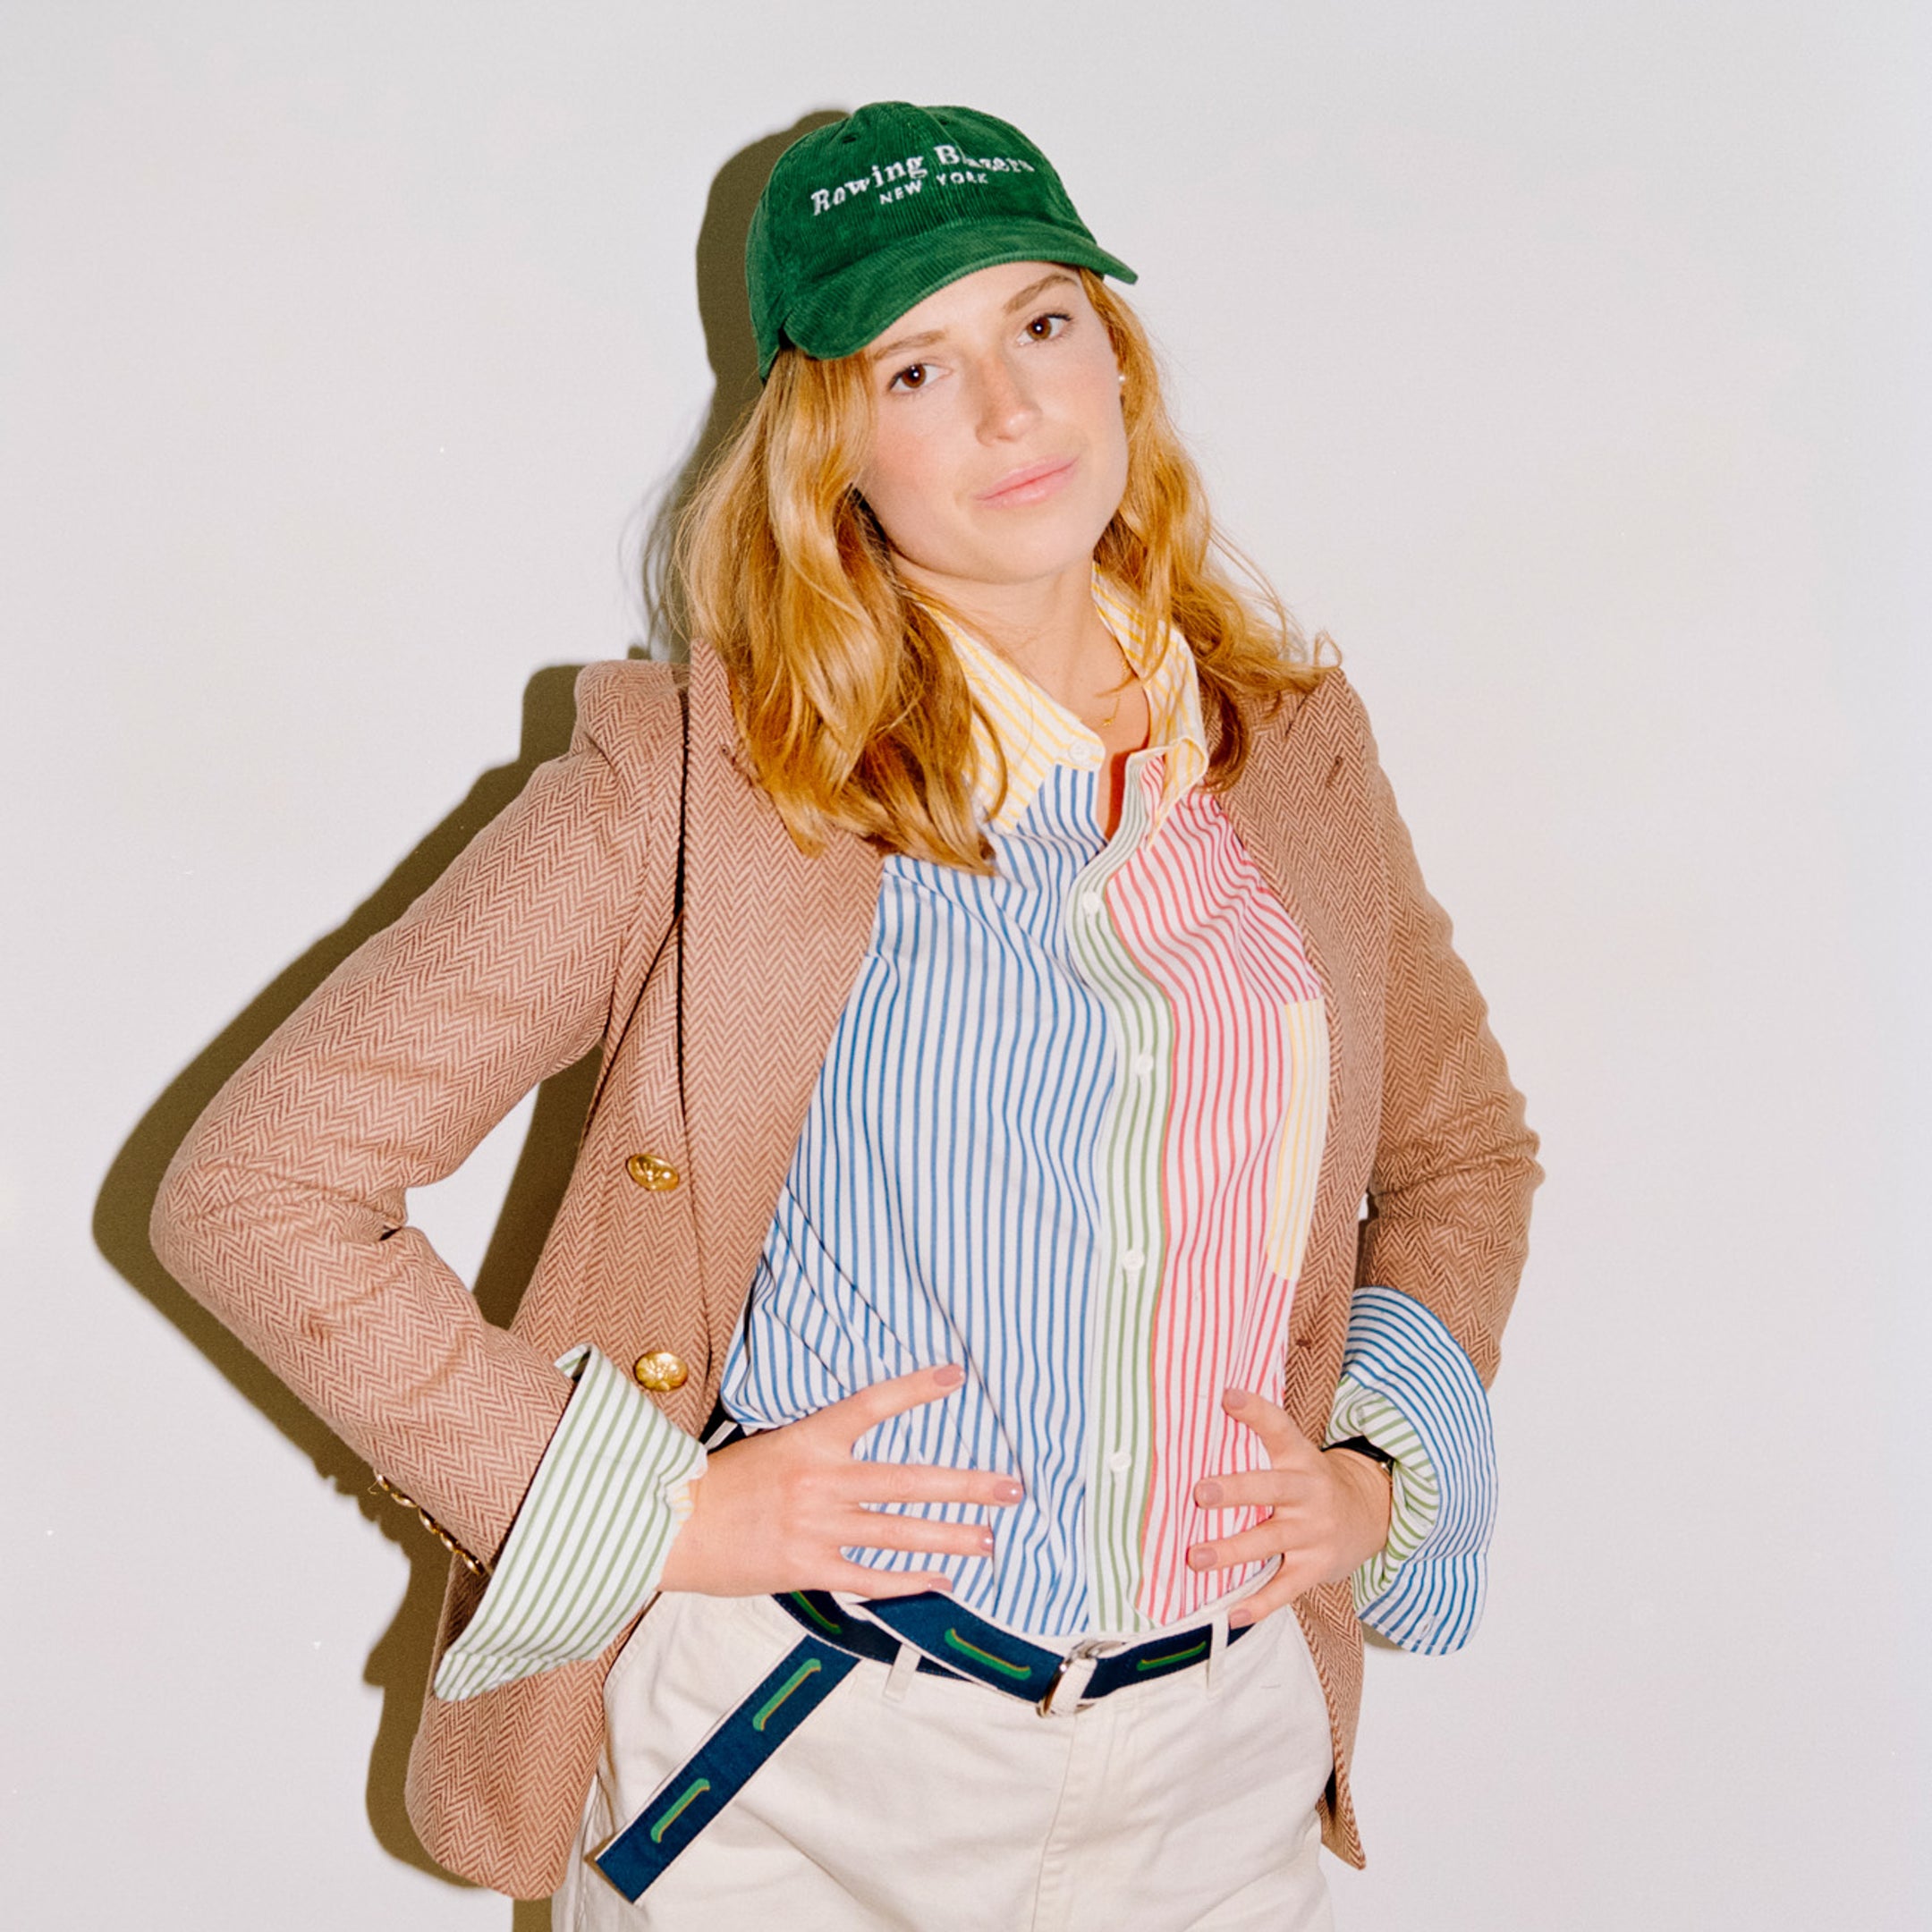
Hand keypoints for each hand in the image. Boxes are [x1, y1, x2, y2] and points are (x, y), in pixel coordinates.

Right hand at [657, 1364, 1022, 1598]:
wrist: (673, 1529)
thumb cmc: (721, 1485)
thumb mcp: (771, 1446)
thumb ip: (818, 1449)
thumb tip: (861, 1450)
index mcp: (809, 1440)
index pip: (871, 1404)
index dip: (915, 1388)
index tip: (955, 1376)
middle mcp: (820, 1481)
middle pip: (908, 1480)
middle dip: (966, 1485)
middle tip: (1010, 1487)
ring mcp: (817, 1527)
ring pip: (899, 1532)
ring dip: (950, 1537)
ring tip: (989, 1539)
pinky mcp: (808, 1568)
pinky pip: (871, 1576)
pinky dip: (910, 1581)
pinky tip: (943, 1581)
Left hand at [1188, 1386, 1392, 1628]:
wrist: (1368, 1517)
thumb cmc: (1310, 1484)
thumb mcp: (1296, 1456)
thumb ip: (1260, 1441)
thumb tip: (1206, 1412)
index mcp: (1300, 1459)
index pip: (1279, 1428)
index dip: (1255, 1410)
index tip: (1228, 1396)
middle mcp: (1309, 1493)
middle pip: (1272, 1488)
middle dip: (1236, 1490)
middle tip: (1199, 1493)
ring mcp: (1314, 1532)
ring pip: (1270, 1541)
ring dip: (1231, 1551)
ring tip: (1195, 1558)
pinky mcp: (1316, 1567)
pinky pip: (1285, 1588)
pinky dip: (1258, 1603)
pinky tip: (1230, 1614)